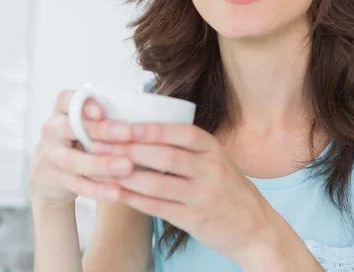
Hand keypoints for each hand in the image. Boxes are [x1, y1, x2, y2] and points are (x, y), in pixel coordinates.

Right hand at [29, 91, 135, 209]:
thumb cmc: (78, 139)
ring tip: (127, 166)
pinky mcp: (58, 179)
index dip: (83, 104)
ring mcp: (52, 156)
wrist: (48, 172)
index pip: (65, 99)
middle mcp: (52, 131)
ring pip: (73, 160)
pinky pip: (78, 185)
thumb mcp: (84, 123)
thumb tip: (144, 118)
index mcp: (61, 111)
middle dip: (100, 130)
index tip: (102, 111)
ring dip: (101, 163)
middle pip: (70, 128)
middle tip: (128, 134)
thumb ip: (104, 117)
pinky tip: (117, 192)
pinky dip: (98, 189)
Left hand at [90, 123, 274, 262]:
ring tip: (98, 167)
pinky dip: (132, 199)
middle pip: (164, 155)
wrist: (255, 228)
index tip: (120, 125)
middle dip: (127, 148)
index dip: (148, 129)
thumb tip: (140, 130)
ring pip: (156, 182)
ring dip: (123, 175)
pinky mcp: (194, 219)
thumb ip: (186, 147)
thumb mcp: (215, 159)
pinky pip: (157, 207)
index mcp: (213, 149)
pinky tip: (114, 192)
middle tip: (98, 143)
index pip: (180, 132)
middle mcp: (210, 169)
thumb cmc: (227, 189)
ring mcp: (203, 196)